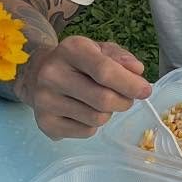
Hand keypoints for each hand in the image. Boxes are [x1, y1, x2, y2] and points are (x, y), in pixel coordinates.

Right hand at [18, 37, 150, 139]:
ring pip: (97, 118)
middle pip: (104, 100)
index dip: (130, 84)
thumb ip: (120, 57)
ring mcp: (45, 101)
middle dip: (124, 102)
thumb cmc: (77, 62)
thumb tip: (137, 71)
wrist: (36, 74)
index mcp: (70, 50)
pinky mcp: (45, 123)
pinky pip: (86, 132)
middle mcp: (52, 74)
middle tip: (125, 98)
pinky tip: (84, 112)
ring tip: (101, 103)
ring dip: (108, 114)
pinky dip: (93, 125)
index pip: (105, 71)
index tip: (145, 91)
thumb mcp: (99, 50)